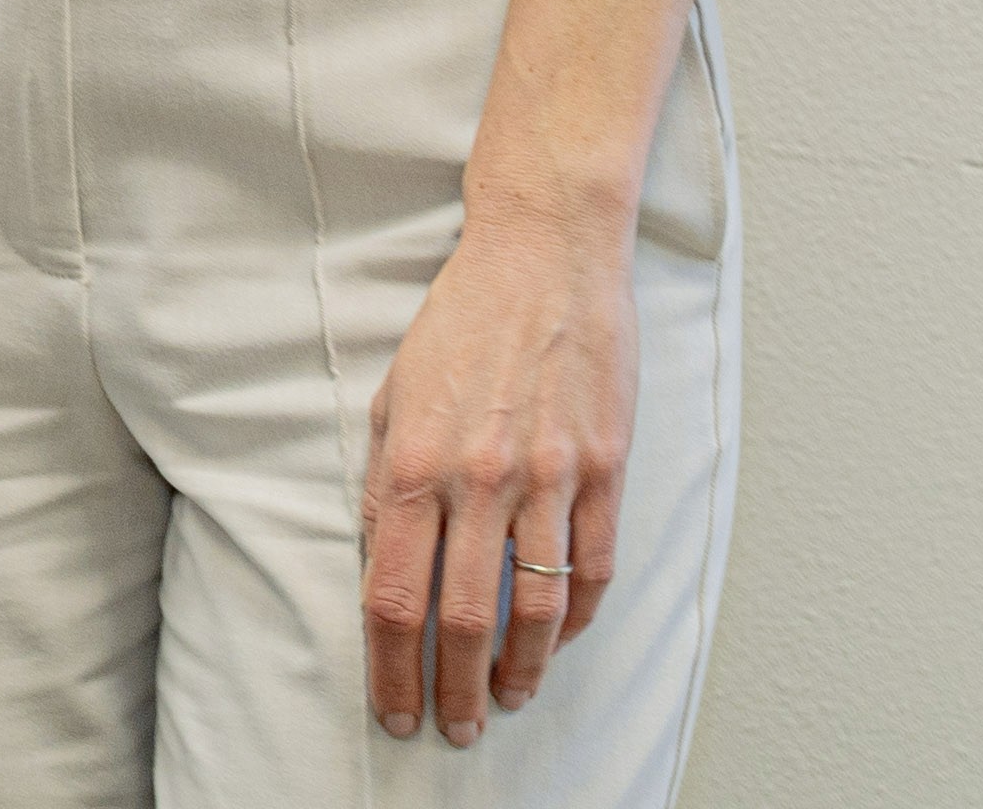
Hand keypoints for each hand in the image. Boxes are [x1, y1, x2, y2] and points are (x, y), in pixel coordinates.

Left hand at [359, 186, 636, 746]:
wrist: (543, 252)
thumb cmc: (463, 320)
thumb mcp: (394, 396)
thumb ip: (384, 485)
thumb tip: (378, 564)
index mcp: (414, 464)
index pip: (392, 597)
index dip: (392, 670)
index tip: (395, 711)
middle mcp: (478, 478)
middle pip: (461, 619)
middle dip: (452, 691)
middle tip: (452, 729)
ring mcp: (548, 475)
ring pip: (534, 608)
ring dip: (518, 670)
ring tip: (505, 699)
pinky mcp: (603, 466)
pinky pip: (593, 565)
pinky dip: (576, 619)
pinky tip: (558, 641)